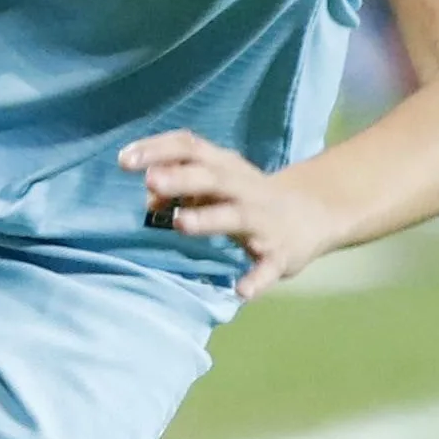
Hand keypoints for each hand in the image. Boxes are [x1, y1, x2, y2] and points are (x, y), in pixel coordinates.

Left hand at [118, 131, 359, 300]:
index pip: (191, 146)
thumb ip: (180, 185)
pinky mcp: (280, 254)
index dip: (158, 149)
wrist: (315, 215)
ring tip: (180, 223)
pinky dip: (256, 280)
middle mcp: (246, 188)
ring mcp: (264, 221)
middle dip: (181, 178)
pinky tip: (240, 291)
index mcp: (226, 166)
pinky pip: (267, 268)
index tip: (124, 160)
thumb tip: (147, 197)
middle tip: (150, 181)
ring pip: (236, 216)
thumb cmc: (247, 196)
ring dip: (208, 219)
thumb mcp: (216, 184)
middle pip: (213, 177)